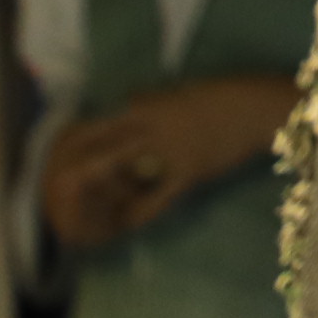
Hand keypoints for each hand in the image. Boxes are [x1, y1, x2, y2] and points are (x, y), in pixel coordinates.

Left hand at [42, 73, 299, 248]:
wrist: (259, 106)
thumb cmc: (222, 95)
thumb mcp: (179, 92)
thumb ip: (150, 101)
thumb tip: (127, 103)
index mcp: (144, 106)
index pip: (93, 127)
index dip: (71, 148)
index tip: (58, 163)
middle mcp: (148, 127)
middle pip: (97, 153)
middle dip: (75, 177)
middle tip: (62, 196)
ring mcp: (168, 151)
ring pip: (120, 176)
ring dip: (102, 197)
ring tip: (85, 216)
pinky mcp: (189, 171)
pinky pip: (156, 198)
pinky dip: (137, 213)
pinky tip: (124, 226)